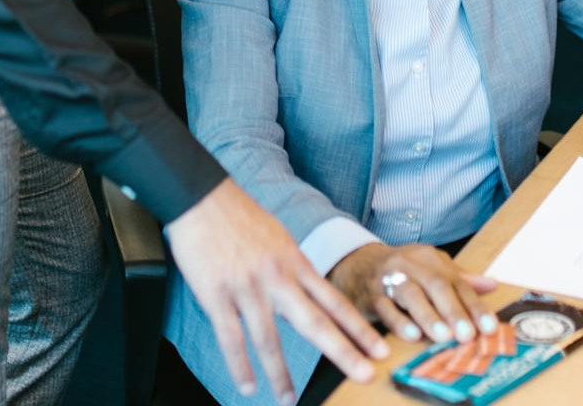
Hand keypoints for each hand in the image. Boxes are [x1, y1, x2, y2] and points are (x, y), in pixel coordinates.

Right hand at [166, 178, 387, 403]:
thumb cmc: (239, 215)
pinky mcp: (216, 294)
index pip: (333, 301)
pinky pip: (231, 337)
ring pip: (269, 339)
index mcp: (293, 261)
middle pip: (315, 321)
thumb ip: (293, 267)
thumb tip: (307, 293)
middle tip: (366, 375)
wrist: (201, 197)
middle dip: (343, 352)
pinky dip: (239, 365)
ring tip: (289, 400)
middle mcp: (276, 277)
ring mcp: (246, 287)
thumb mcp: (277, 237)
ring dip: (281, 375)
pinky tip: (247, 385)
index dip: (358, 328)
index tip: (381, 349)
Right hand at [328, 241, 497, 344]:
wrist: (357, 263)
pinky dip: (398, 321)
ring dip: (427, 315)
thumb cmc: (402, 270)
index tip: (489, 327)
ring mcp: (388, 278)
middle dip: (452, 310)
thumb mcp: (430, 268)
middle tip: (467, 335)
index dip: (474, 305)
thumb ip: (460, 279)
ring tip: (442, 336)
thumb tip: (493, 284)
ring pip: (409, 294)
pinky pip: (384, 307)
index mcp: (429, 258)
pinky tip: (411, 335)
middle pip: (434, 284)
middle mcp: (409, 265)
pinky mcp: (370, 295)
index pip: (455, 281)